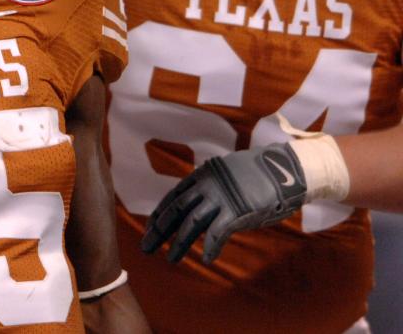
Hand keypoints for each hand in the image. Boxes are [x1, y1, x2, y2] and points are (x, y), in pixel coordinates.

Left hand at [141, 143, 306, 264]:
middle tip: (146, 247)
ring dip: (179, 243)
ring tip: (170, 259)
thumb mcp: (225, 175)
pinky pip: (217, 234)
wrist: (284, 170)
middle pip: (176, 210)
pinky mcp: (237, 211)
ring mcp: (220, 198)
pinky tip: (205, 260)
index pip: (173, 197)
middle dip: (159, 230)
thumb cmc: (257, 175)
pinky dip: (210, 248)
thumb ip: (210, 187)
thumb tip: (198, 204)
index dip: (160, 214)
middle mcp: (206, 185)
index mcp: (201, 175)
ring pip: (191, 224)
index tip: (150, 229)